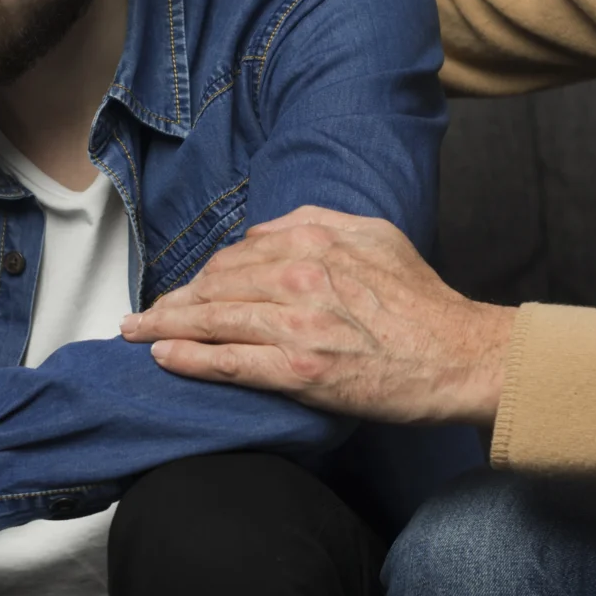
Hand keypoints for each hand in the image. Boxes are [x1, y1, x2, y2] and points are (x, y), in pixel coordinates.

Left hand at [119, 207, 514, 427]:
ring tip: (136, 333)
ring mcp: (296, 325)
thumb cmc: (424, 303)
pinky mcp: (298, 371)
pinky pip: (229, 362)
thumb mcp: (376, 237)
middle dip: (174, 299)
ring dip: (165, 325)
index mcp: (317, 240)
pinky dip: (189, 358)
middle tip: (145, 314)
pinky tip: (163, 357)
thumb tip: (271, 229)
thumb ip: (321, 224)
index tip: (186, 288)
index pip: (239, 253)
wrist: (460, 356)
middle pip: (216, 284)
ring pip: (213, 319)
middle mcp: (300, 276)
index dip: (205, 273)